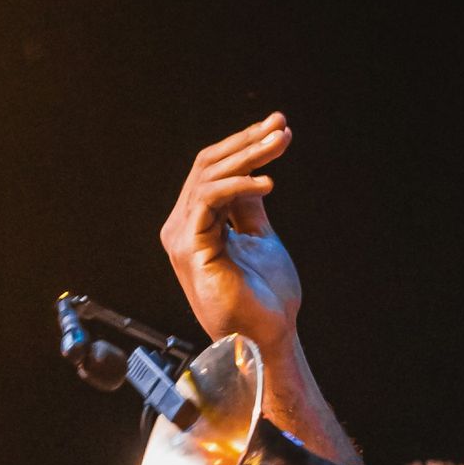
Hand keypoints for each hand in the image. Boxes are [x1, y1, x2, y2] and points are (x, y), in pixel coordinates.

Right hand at [160, 112, 300, 355]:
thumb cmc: (265, 297)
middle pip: (208, 166)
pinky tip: (268, 182)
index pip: (213, 170)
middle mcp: (182, 226)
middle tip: (281, 128)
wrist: (269, 336)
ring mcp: (182, 237)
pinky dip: (239, 186)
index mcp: (196, 223)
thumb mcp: (259, 238)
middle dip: (248, 142)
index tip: (278, 128)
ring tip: (279, 146)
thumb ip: (249, 205)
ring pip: (208, 177)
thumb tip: (254, 167)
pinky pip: (210, 201)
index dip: (244, 145)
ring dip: (247, 156)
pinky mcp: (190, 249)